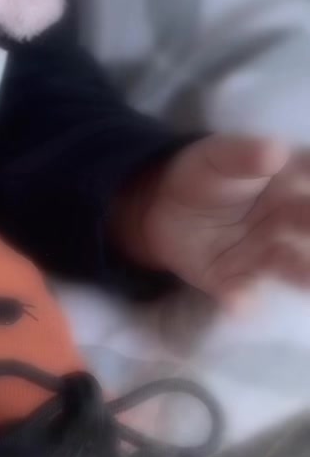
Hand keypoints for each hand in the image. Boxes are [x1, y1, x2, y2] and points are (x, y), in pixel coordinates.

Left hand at [111, 135, 309, 308]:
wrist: (162, 207)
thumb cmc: (205, 175)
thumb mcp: (219, 157)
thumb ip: (244, 156)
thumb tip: (275, 150)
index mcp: (293, 185)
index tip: (308, 197)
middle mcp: (289, 223)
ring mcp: (264, 255)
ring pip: (291, 267)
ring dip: (303, 274)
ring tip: (308, 280)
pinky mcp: (233, 280)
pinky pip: (240, 293)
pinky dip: (242, 300)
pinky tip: (240, 305)